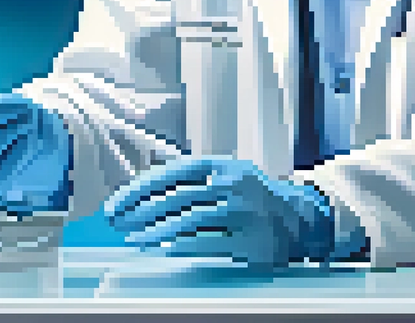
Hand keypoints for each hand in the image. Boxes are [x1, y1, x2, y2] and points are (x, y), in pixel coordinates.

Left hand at [104, 156, 334, 268]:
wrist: (297, 218)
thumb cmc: (251, 197)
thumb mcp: (226, 176)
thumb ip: (191, 181)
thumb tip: (140, 195)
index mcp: (222, 165)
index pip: (171, 172)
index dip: (140, 188)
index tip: (117, 202)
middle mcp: (232, 184)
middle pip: (174, 197)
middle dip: (139, 211)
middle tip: (118, 222)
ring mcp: (242, 212)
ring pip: (186, 221)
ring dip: (153, 231)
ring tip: (133, 238)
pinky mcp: (248, 240)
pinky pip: (206, 242)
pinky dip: (179, 246)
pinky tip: (161, 248)